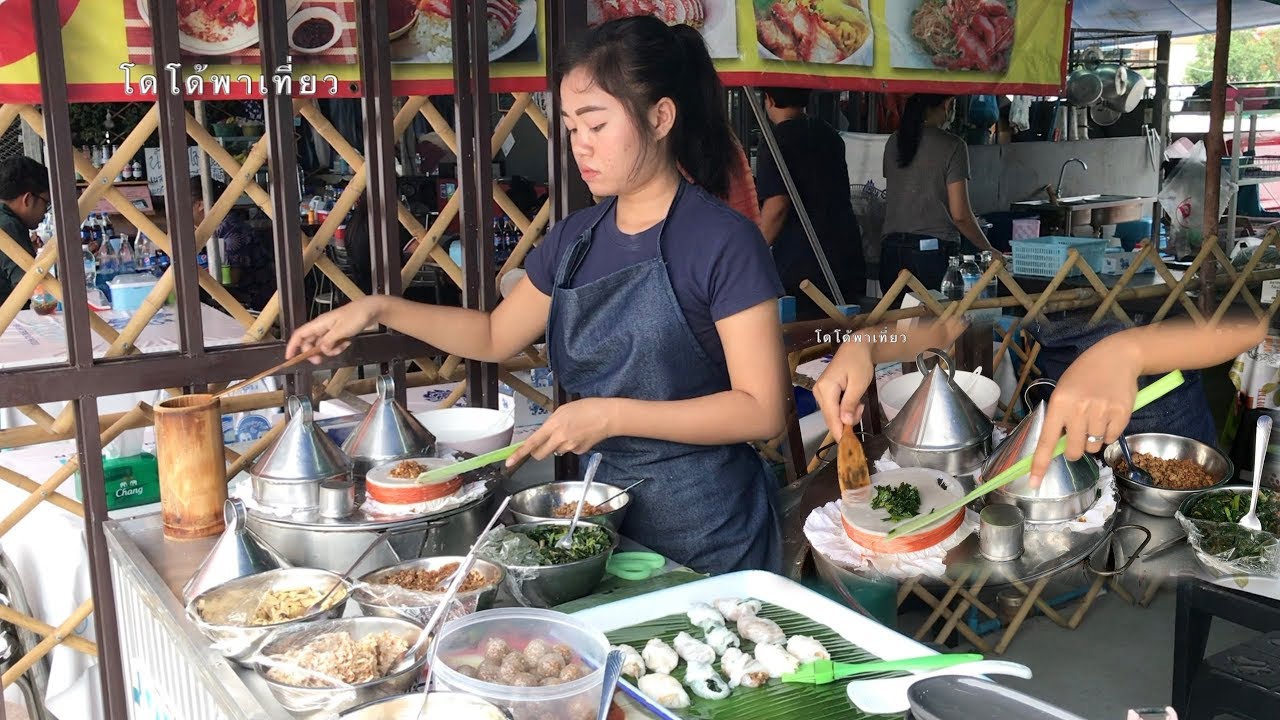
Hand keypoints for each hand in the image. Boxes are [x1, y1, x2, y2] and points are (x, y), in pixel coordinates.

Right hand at [285, 297, 379, 362]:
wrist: (371, 309)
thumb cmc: (356, 316)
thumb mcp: (342, 331)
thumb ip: (329, 342)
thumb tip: (320, 350)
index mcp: (319, 324)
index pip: (299, 334)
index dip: (292, 346)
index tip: (289, 358)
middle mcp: (322, 326)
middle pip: (309, 342)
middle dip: (313, 353)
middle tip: (320, 361)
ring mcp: (330, 329)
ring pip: (322, 345)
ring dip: (330, 350)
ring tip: (343, 346)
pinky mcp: (338, 332)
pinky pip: (332, 343)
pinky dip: (338, 347)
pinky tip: (347, 343)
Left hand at [505, 398, 617, 466]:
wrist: (607, 416)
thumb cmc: (586, 407)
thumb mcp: (563, 410)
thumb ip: (551, 423)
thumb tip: (546, 433)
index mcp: (553, 426)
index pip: (531, 443)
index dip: (518, 454)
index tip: (508, 462)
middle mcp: (559, 439)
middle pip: (540, 454)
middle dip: (538, 451)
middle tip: (543, 443)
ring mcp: (570, 447)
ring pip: (556, 451)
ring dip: (558, 445)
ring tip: (571, 431)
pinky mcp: (579, 451)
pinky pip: (570, 451)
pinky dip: (571, 445)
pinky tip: (580, 435)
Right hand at [813, 341, 872, 442]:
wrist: (856, 347)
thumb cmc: (859, 363)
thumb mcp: (859, 384)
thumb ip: (850, 404)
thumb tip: (845, 423)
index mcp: (825, 388)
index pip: (831, 416)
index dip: (838, 431)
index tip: (846, 445)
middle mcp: (818, 391)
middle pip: (831, 417)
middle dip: (846, 420)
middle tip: (861, 408)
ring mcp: (820, 392)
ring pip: (833, 414)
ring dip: (847, 414)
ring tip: (859, 402)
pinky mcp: (824, 393)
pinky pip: (833, 408)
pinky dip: (844, 409)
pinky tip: (853, 401)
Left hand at [1028, 335, 1139, 486]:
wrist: (1116, 357)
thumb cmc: (1084, 376)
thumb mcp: (1064, 392)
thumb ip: (1059, 418)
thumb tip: (1057, 447)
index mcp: (1059, 404)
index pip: (1046, 440)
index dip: (1040, 463)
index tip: (1034, 482)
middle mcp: (1079, 410)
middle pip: (1073, 450)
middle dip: (1073, 450)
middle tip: (1077, 437)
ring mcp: (1101, 413)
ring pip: (1093, 447)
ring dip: (1092, 440)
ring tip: (1095, 418)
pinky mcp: (1121, 415)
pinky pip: (1110, 439)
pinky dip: (1108, 434)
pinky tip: (1108, 415)